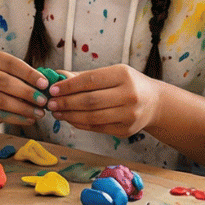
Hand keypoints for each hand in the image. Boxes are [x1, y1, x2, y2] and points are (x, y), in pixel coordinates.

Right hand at [0, 49, 47, 127]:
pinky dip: (17, 119)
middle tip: (43, 100)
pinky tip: (29, 119)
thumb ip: (24, 77)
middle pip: (4, 82)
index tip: (45, 83)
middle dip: (27, 92)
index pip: (11, 63)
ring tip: (39, 112)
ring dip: (23, 108)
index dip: (29, 73)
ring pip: (1, 100)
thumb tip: (46, 86)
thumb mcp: (9, 73)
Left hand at [45, 64, 159, 136]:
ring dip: (70, 116)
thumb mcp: (111, 74)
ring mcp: (129, 114)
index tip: (53, 89)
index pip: (90, 80)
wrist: (155, 103)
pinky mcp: (126, 130)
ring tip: (57, 112)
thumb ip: (84, 76)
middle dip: (66, 102)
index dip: (69, 86)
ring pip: (92, 117)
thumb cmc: (127, 84)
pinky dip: (80, 124)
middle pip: (90, 101)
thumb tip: (57, 77)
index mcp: (124, 75)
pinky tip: (70, 119)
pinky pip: (97, 128)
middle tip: (50, 103)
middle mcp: (129, 95)